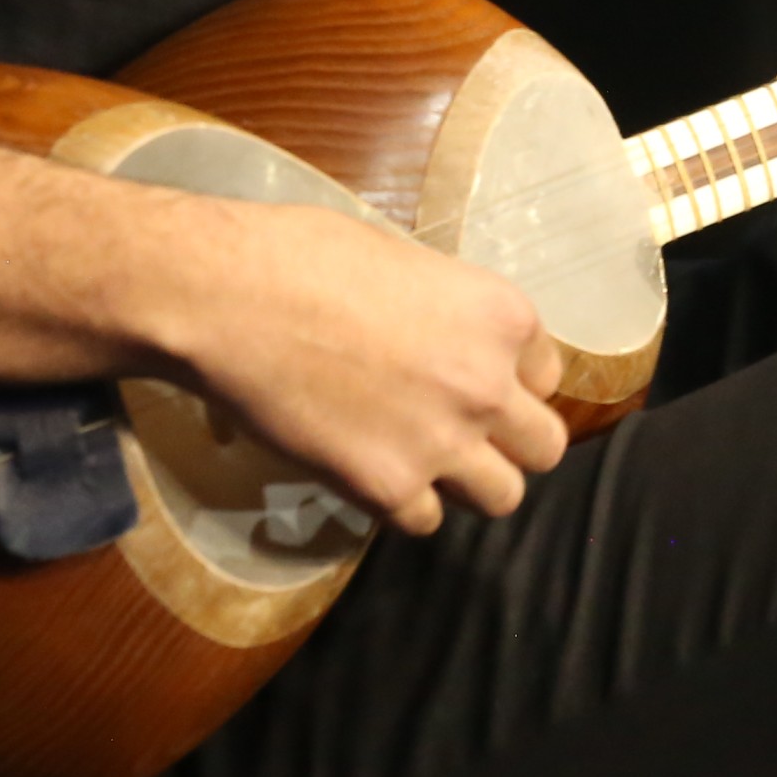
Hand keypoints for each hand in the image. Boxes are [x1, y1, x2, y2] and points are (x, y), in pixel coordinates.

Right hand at [147, 200, 568, 538]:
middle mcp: (489, 384)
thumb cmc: (302, 255)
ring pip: (502, 497)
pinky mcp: (389, 488)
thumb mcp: (401, 262)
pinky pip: (426, 520)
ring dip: (466, 482)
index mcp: (501, 316)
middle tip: (456, 428)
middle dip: (507, 441)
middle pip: (544, 447)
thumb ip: (444, 311)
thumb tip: (437, 333)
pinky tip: (365, 469)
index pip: (546, 373)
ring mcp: (444, 443)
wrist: (229, 298)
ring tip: (419, 460)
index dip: (508, 378)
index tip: (468, 377)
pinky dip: (400, 503)